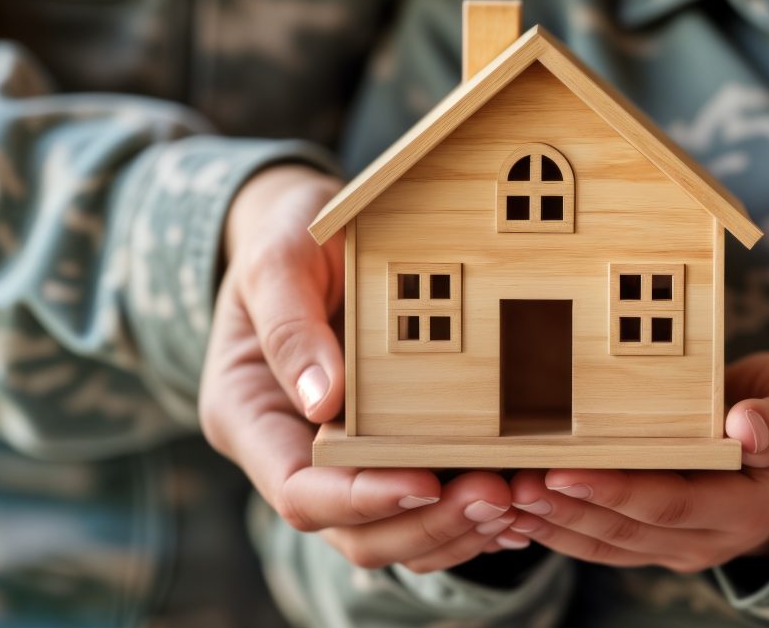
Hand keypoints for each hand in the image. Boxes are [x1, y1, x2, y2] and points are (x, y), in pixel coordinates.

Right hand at [199, 165, 519, 570]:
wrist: (310, 231)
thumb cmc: (283, 236)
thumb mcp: (274, 259)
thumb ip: (289, 324)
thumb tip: (324, 402)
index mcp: (248, 418)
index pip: (298, 494)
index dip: (361, 501)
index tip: (424, 483)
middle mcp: (292, 455)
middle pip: (355, 535)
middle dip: (427, 526)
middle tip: (497, 494)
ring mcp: (341, 462)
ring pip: (397, 537)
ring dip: (458, 530)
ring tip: (517, 498)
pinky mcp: (385, 454)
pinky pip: (425, 509)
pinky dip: (470, 513)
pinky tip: (519, 493)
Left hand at [501, 353, 768, 571]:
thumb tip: (747, 425)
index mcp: (746, 508)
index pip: (670, 504)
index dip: (615, 492)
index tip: (564, 472)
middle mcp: (708, 538)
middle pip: (626, 530)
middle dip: (565, 510)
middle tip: (513, 483)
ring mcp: (681, 545)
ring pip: (607, 544)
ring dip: (552, 524)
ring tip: (503, 497)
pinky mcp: (660, 540)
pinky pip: (605, 543)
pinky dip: (560, 530)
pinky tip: (519, 513)